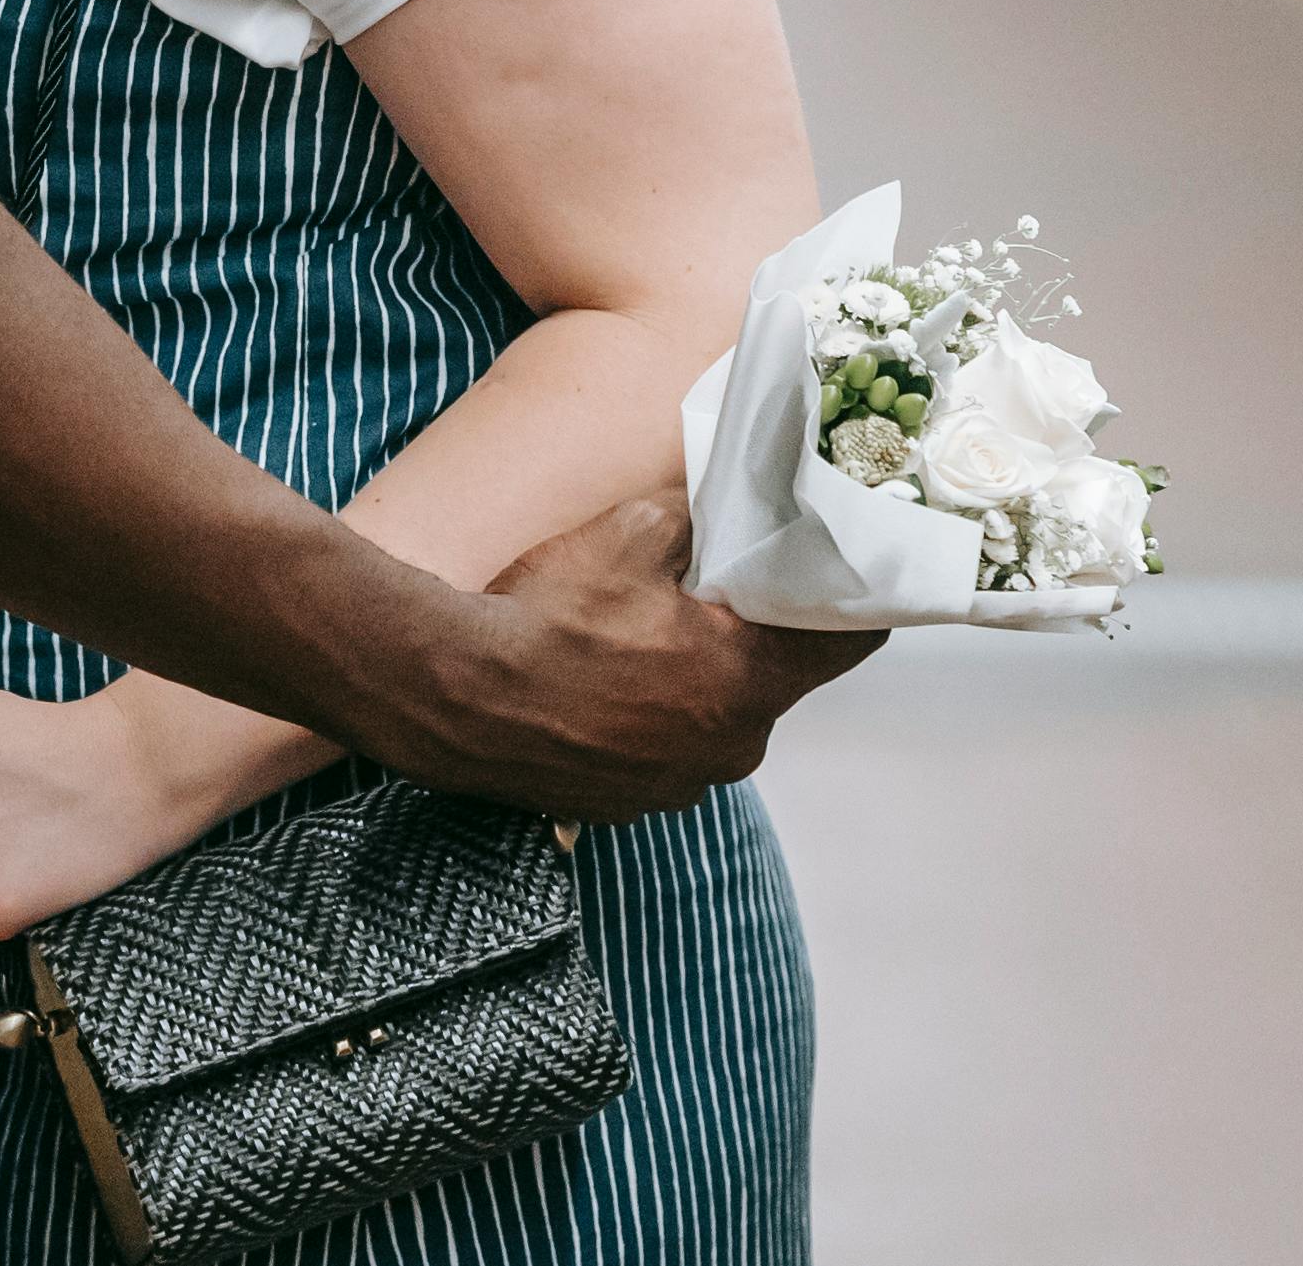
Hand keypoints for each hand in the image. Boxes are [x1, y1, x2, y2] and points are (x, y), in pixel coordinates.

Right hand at [355, 498, 878, 823]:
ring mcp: (675, 786)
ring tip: (633, 637)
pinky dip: (641, 718)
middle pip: (773, 681)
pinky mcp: (622, 805)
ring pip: (711, 718)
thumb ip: (694, 515)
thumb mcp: (629, 533)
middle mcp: (729, 748)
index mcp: (748, 681)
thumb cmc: (547, 616)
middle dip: (749, 637)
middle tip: (708, 591)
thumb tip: (718, 498)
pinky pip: (658, 752)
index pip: (849, 643)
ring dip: (690, 681)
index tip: (838, 570)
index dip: (850, 599)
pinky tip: (594, 682)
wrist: (452, 696)